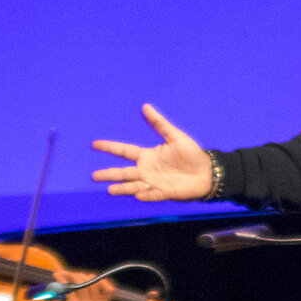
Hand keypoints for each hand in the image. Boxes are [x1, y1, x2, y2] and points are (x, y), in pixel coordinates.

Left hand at [45, 272, 113, 300]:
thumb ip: (90, 295)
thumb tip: (88, 275)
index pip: (109, 291)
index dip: (102, 281)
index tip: (91, 277)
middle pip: (93, 283)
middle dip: (81, 275)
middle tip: (70, 274)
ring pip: (82, 283)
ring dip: (71, 275)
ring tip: (63, 274)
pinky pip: (69, 287)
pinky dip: (62, 279)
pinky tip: (58, 276)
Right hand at [92, 104, 212, 201]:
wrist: (207, 172)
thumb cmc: (192, 154)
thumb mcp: (176, 136)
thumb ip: (160, 124)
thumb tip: (145, 106)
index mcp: (148, 156)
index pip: (124, 151)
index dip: (110, 147)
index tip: (94, 144)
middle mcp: (147, 170)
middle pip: (123, 172)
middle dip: (109, 174)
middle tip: (93, 176)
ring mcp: (154, 183)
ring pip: (134, 186)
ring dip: (123, 188)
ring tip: (110, 190)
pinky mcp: (164, 193)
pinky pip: (153, 194)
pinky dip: (146, 194)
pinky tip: (138, 194)